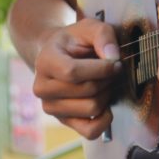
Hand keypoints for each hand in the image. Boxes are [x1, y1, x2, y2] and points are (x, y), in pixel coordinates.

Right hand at [32, 17, 122, 138]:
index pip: (72, 72)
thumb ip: (103, 35)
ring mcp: (50, 107)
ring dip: (107, 94)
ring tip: (106, 82)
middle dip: (107, 79)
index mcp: (45, 61)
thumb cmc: (76, 41)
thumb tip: (113, 57)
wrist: (60, 55)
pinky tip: (105, 103)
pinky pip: (90, 131)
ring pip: (91, 108)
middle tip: (112, 70)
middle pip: (87, 90)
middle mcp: (42, 88)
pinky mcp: (63, 121)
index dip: (100, 69)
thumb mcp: (89, 27)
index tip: (116, 62)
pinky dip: (105, 119)